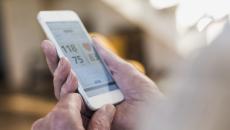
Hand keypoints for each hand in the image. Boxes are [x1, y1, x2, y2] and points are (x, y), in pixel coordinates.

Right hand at [41, 36, 163, 129]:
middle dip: (55, 61)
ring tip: (63, 58)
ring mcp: (87, 106)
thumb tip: (94, 40)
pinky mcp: (87, 117)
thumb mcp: (124, 70)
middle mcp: (90, 94)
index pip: (76, 69)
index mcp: (98, 83)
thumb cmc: (143, 92)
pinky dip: (67, 89)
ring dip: (60, 73)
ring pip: (63, 90)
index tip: (55, 42)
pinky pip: (70, 104)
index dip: (64, 56)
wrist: (151, 111)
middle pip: (65, 79)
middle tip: (49, 45)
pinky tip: (70, 74)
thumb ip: (108, 58)